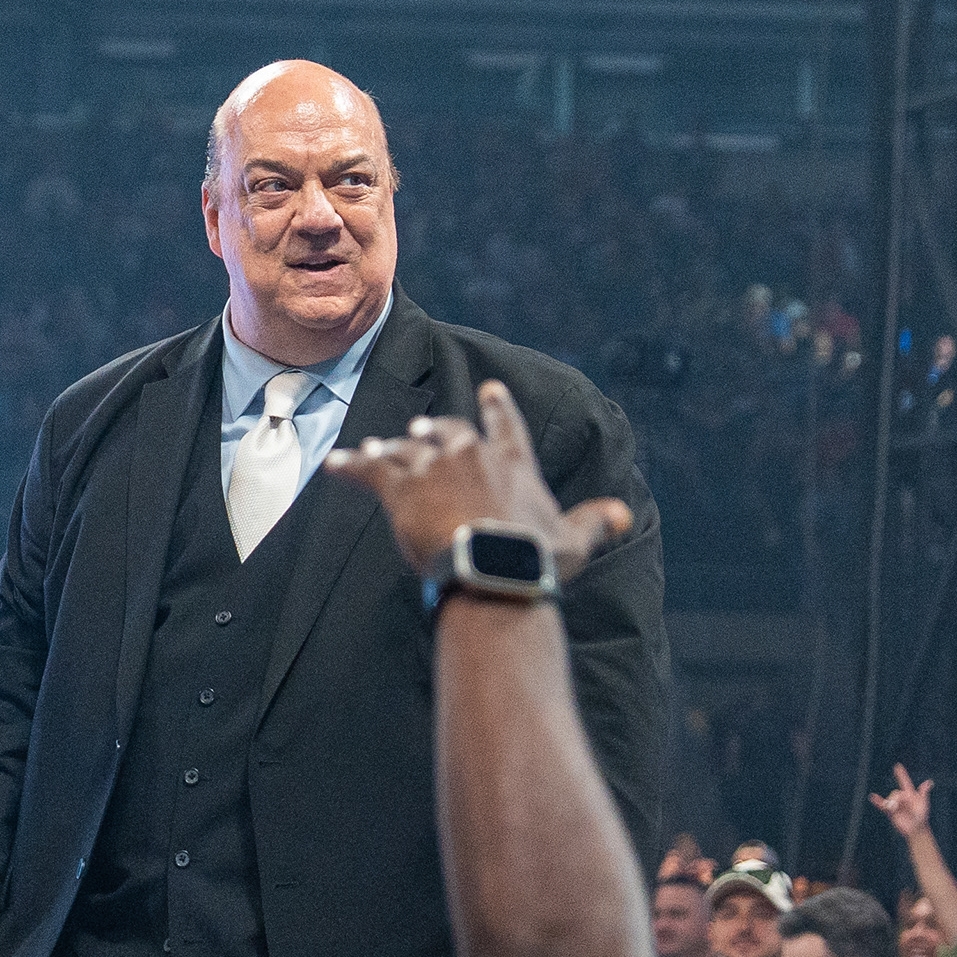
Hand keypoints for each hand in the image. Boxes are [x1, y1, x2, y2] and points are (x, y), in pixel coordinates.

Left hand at [325, 380, 630, 583]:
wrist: (492, 566)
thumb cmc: (532, 558)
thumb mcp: (572, 539)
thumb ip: (595, 521)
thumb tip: (625, 514)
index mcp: (511, 462)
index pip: (504, 426)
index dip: (497, 408)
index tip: (491, 390)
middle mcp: (470, 454)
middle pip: (447, 431)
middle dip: (433, 429)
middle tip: (420, 428)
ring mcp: (433, 467)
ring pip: (404, 448)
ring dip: (389, 447)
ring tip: (375, 446)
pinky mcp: (399, 486)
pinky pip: (368, 469)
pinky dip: (349, 465)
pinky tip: (332, 464)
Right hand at [870, 762, 932, 839]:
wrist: (916, 829)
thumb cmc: (922, 816)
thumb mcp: (924, 803)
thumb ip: (923, 792)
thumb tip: (929, 782)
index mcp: (910, 794)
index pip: (904, 781)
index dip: (901, 774)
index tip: (897, 766)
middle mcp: (902, 798)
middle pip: (895, 792)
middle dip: (898, 798)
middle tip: (902, 805)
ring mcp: (895, 804)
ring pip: (890, 798)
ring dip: (892, 803)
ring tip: (895, 810)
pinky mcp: (890, 811)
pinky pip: (882, 804)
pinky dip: (877, 801)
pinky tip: (872, 797)